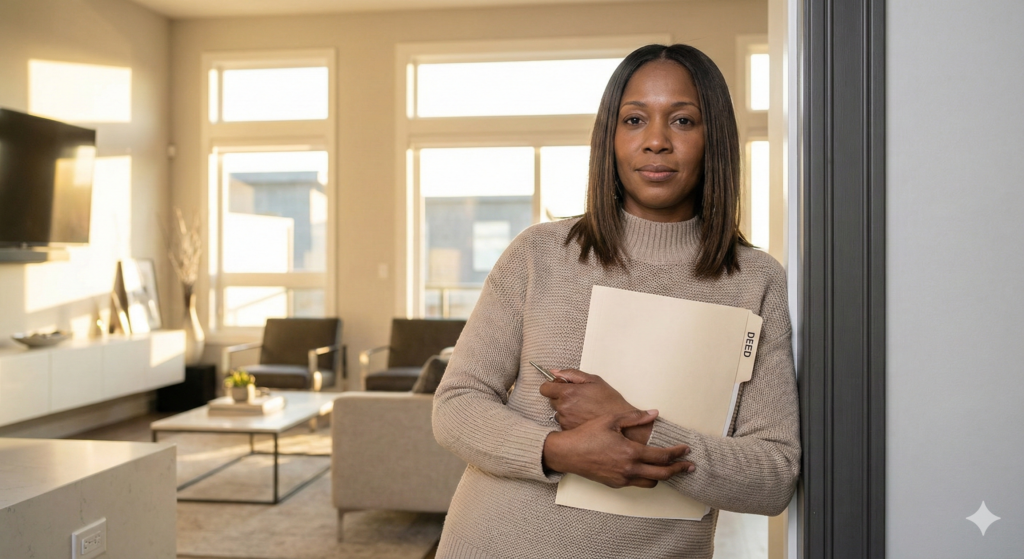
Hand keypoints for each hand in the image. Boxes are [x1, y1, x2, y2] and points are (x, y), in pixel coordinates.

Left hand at [539, 368, 651, 442]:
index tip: (558, 387)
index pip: (544, 388)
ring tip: (582, 410)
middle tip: (577, 398)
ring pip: (557, 413)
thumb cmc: (609, 400)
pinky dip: (570, 421)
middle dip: (560, 398)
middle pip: (551, 400)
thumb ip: (571, 374)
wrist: (620, 422)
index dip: (551, 386)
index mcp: (568, 392)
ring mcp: (565, 421)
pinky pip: (563, 423)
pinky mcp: (569, 431)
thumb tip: (554, 372)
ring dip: (565, 410)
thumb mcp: (594, 380)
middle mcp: (564, 407)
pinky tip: (582, 418)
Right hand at [542, 409, 693, 488]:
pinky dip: (646, 478)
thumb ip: (635, 417)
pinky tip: (647, 470)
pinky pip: (637, 483)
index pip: (663, 456)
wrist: (567, 453)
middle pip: (663, 474)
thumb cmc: (587, 434)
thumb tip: (654, 413)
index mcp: (631, 452)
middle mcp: (629, 469)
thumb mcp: (611, 420)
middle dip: (679, 470)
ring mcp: (622, 479)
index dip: (678, 453)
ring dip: (662, 476)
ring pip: (651, 482)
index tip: (686, 449)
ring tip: (669, 469)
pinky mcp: (615, 484)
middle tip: (689, 466)